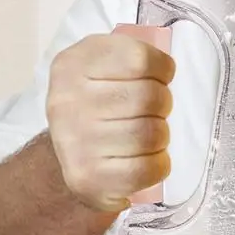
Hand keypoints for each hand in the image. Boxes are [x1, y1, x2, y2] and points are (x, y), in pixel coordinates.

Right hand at [46, 32, 175, 212]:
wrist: (66, 154)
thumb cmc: (98, 101)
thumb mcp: (103, 63)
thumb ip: (132, 55)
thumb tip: (167, 68)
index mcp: (73, 64)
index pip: (140, 59)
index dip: (162, 68)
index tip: (159, 77)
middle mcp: (67, 101)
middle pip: (149, 97)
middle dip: (163, 104)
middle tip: (154, 110)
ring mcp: (74, 143)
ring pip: (151, 133)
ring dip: (161, 134)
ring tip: (149, 134)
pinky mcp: (87, 179)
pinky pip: (145, 169)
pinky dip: (159, 164)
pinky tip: (149, 158)